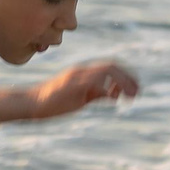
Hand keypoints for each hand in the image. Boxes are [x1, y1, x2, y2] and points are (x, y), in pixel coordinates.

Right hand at [23, 59, 139, 120]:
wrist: (31, 104)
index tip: (135, 88)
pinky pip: (94, 81)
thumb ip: (97, 95)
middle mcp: (82, 71)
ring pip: (106, 71)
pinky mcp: (72, 85)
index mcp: (84, 73)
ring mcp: (77, 76)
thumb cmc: (54, 103)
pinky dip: (108, 87)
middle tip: (138, 92)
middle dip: (128, 77)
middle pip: (112, 66)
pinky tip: (114, 98)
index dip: (126, 75)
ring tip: (132, 96)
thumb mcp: (81, 99)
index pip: (110, 67)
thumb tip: (114, 95)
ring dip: (123, 82)